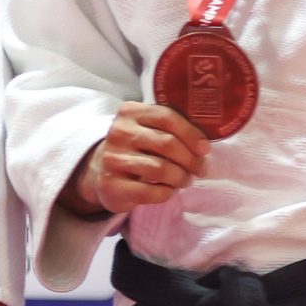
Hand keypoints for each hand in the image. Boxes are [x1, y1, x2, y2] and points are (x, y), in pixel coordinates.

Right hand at [67, 102, 211, 217]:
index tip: (205, 149)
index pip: (167, 117)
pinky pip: (150, 192)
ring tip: (185, 180)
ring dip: (180, 178)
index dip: (191, 134)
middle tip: (200, 169)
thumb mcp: (147, 128)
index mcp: (130, 112)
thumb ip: (170, 128)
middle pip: (166, 144)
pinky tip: (168, 190)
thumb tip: (203, 144)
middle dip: (191, 160)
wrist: (100, 171)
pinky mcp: (111, 184)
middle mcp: (119, 132)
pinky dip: (166, 193)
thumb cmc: (135, 148)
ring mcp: (112, 158)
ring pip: (160, 169)